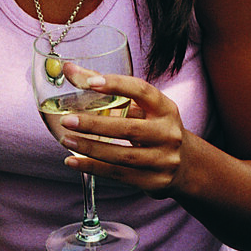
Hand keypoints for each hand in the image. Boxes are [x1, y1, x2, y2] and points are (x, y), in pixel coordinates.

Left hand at [58, 64, 188, 196]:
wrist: (184, 163)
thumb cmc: (152, 127)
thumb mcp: (141, 107)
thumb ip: (107, 89)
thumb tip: (70, 69)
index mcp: (165, 109)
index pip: (143, 92)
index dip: (117, 85)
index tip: (91, 83)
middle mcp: (168, 133)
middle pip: (129, 129)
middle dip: (95, 124)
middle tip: (68, 120)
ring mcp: (163, 160)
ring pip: (122, 155)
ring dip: (90, 148)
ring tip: (66, 139)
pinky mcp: (154, 181)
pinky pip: (119, 175)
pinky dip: (93, 167)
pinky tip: (72, 160)